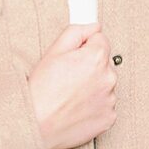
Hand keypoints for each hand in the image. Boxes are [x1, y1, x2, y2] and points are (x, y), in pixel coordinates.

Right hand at [28, 23, 116, 148]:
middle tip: (68, 75)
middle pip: (104, 62)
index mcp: (96, 58)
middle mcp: (108, 78)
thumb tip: (93, 26)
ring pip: (105, 84)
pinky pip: (106, 104)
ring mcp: (110, 100)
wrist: (38, 122)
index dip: (84, 45)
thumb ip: (77, 32)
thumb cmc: (42, 88)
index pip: (101, 39)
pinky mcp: (110, 118)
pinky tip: (77, 106)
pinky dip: (95, 104)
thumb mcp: (53, 50)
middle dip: (89, 65)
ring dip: (94, 85)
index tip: (73, 55)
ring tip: (71, 92)